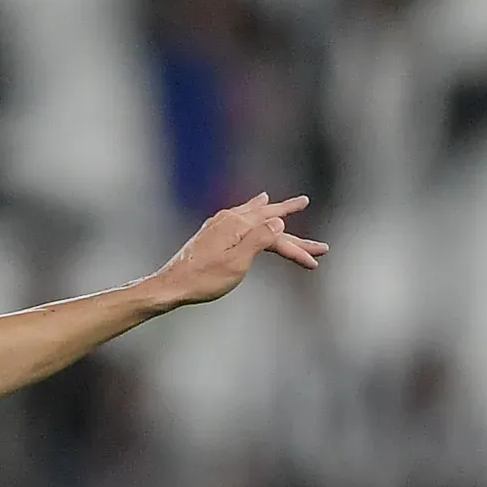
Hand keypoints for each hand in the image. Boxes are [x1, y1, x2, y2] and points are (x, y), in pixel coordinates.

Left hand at [148, 193, 327, 307]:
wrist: (170, 285)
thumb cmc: (203, 279)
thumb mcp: (237, 263)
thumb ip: (260, 240)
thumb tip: (278, 221)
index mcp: (238, 226)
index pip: (277, 234)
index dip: (298, 248)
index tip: (316, 260)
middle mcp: (229, 219)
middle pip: (267, 218)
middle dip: (288, 216)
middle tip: (305, 202)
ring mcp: (218, 224)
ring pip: (252, 214)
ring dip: (269, 208)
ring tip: (281, 201)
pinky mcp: (210, 232)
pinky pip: (237, 214)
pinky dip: (249, 210)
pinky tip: (249, 206)